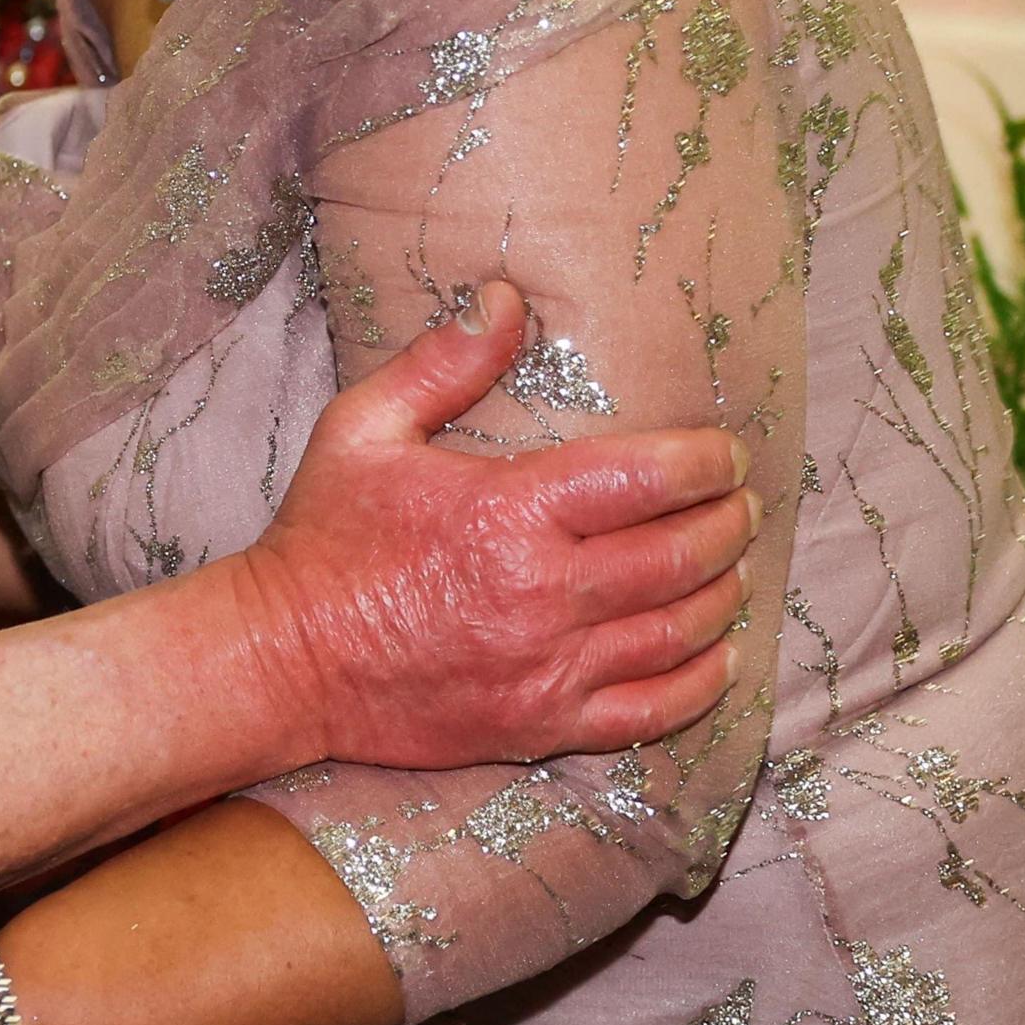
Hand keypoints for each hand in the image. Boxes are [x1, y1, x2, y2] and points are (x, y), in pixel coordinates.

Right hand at [233, 280, 755, 769]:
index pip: (646, 480)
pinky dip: (700, 683)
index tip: (726, 455)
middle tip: (742, 507)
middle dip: (727, 526)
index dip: (704, 463)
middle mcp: (543, 592)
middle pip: (679, 557)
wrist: (282, 657)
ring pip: (677, 632)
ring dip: (721, 597)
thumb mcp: (364, 428)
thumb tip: (506, 300)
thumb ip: (443, 364)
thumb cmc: (324, 537)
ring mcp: (548, 666)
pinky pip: (650, 710)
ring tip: (733, 570)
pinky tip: (718, 656)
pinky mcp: (542, 723)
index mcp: (509, 511)